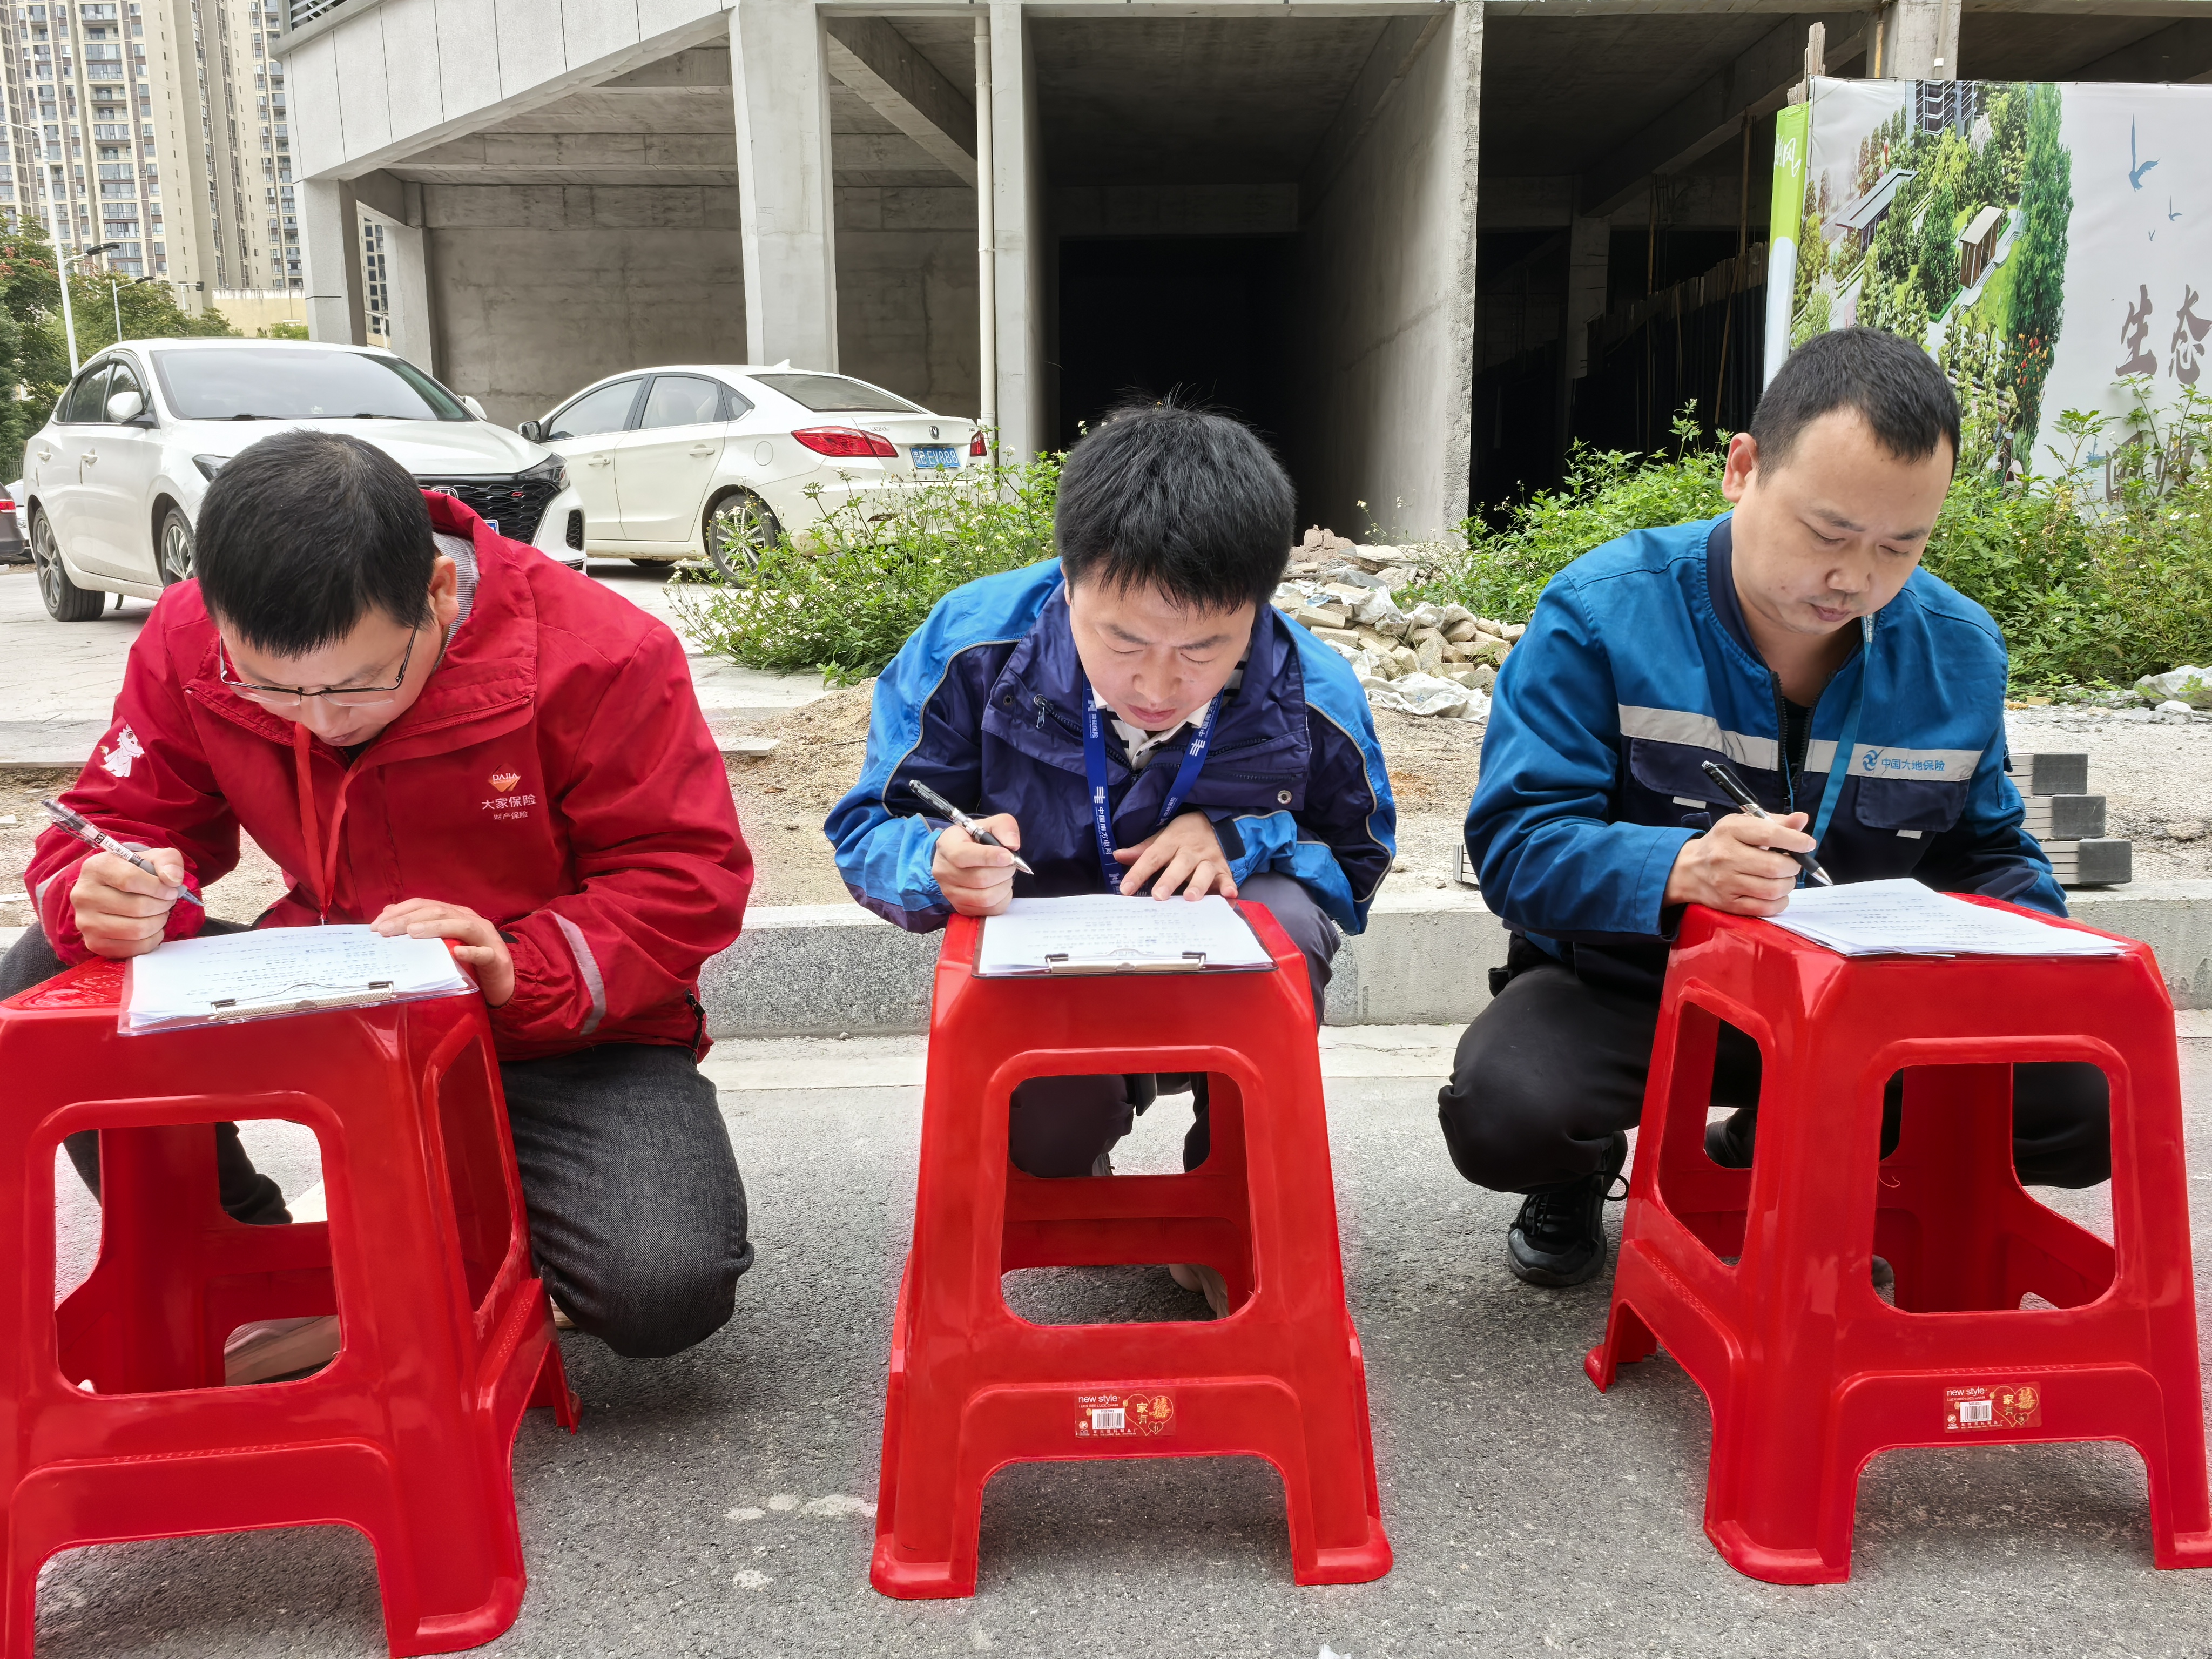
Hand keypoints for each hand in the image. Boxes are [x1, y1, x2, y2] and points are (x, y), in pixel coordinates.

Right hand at [71, 847, 188, 958]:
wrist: (114, 891)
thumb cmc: (136, 873)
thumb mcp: (153, 858)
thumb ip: (168, 861)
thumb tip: (173, 880)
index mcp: (95, 868)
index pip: (131, 880)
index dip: (159, 887)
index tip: (171, 889)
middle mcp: (83, 895)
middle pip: (137, 907)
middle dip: (162, 906)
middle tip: (167, 902)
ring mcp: (85, 922)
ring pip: (136, 930)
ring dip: (159, 923)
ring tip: (159, 913)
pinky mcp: (94, 943)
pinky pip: (133, 948)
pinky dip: (151, 939)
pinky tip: (151, 928)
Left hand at [371, 898, 515, 1006]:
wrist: (503, 979)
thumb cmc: (468, 960)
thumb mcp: (443, 942)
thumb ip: (422, 930)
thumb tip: (388, 917)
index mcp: (455, 914)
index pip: (425, 905)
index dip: (401, 911)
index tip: (377, 925)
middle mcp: (470, 920)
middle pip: (439, 912)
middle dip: (409, 919)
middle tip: (385, 931)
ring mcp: (485, 937)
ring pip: (462, 925)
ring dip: (436, 927)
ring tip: (413, 932)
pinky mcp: (496, 958)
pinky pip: (484, 954)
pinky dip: (471, 952)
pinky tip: (458, 954)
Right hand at [932, 813, 1021, 917]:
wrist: (960, 857)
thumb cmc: (975, 839)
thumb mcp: (990, 824)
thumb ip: (1004, 827)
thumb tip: (1012, 845)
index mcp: (947, 846)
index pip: (963, 855)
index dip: (988, 857)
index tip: (1008, 856)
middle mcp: (943, 871)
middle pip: (979, 879)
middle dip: (1003, 871)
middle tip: (1010, 864)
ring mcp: (950, 892)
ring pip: (985, 897)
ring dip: (1004, 886)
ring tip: (1004, 875)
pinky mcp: (961, 907)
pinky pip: (989, 910)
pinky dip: (1002, 899)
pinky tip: (1000, 887)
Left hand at [1114, 810, 1236, 900]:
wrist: (1217, 823)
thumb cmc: (1184, 834)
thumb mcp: (1163, 837)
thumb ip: (1143, 850)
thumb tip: (1118, 855)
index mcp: (1172, 841)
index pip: (1152, 856)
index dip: (1138, 872)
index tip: (1126, 889)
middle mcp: (1190, 851)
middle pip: (1180, 865)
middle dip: (1169, 880)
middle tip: (1159, 896)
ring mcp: (1209, 860)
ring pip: (1204, 871)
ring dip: (1198, 885)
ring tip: (1190, 898)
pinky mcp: (1224, 868)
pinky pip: (1227, 878)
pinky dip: (1228, 887)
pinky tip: (1229, 895)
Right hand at [1664, 811, 1812, 916]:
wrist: (1689, 869)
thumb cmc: (1723, 844)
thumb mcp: (1743, 825)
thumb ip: (1775, 822)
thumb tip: (1802, 820)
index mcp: (1730, 831)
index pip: (1769, 834)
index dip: (1795, 840)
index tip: (1808, 844)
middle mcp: (1725, 856)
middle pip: (1774, 866)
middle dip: (1793, 866)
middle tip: (1791, 864)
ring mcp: (1726, 883)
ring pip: (1773, 889)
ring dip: (1787, 885)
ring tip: (1783, 878)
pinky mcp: (1729, 904)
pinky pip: (1765, 908)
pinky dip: (1779, 902)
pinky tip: (1776, 894)